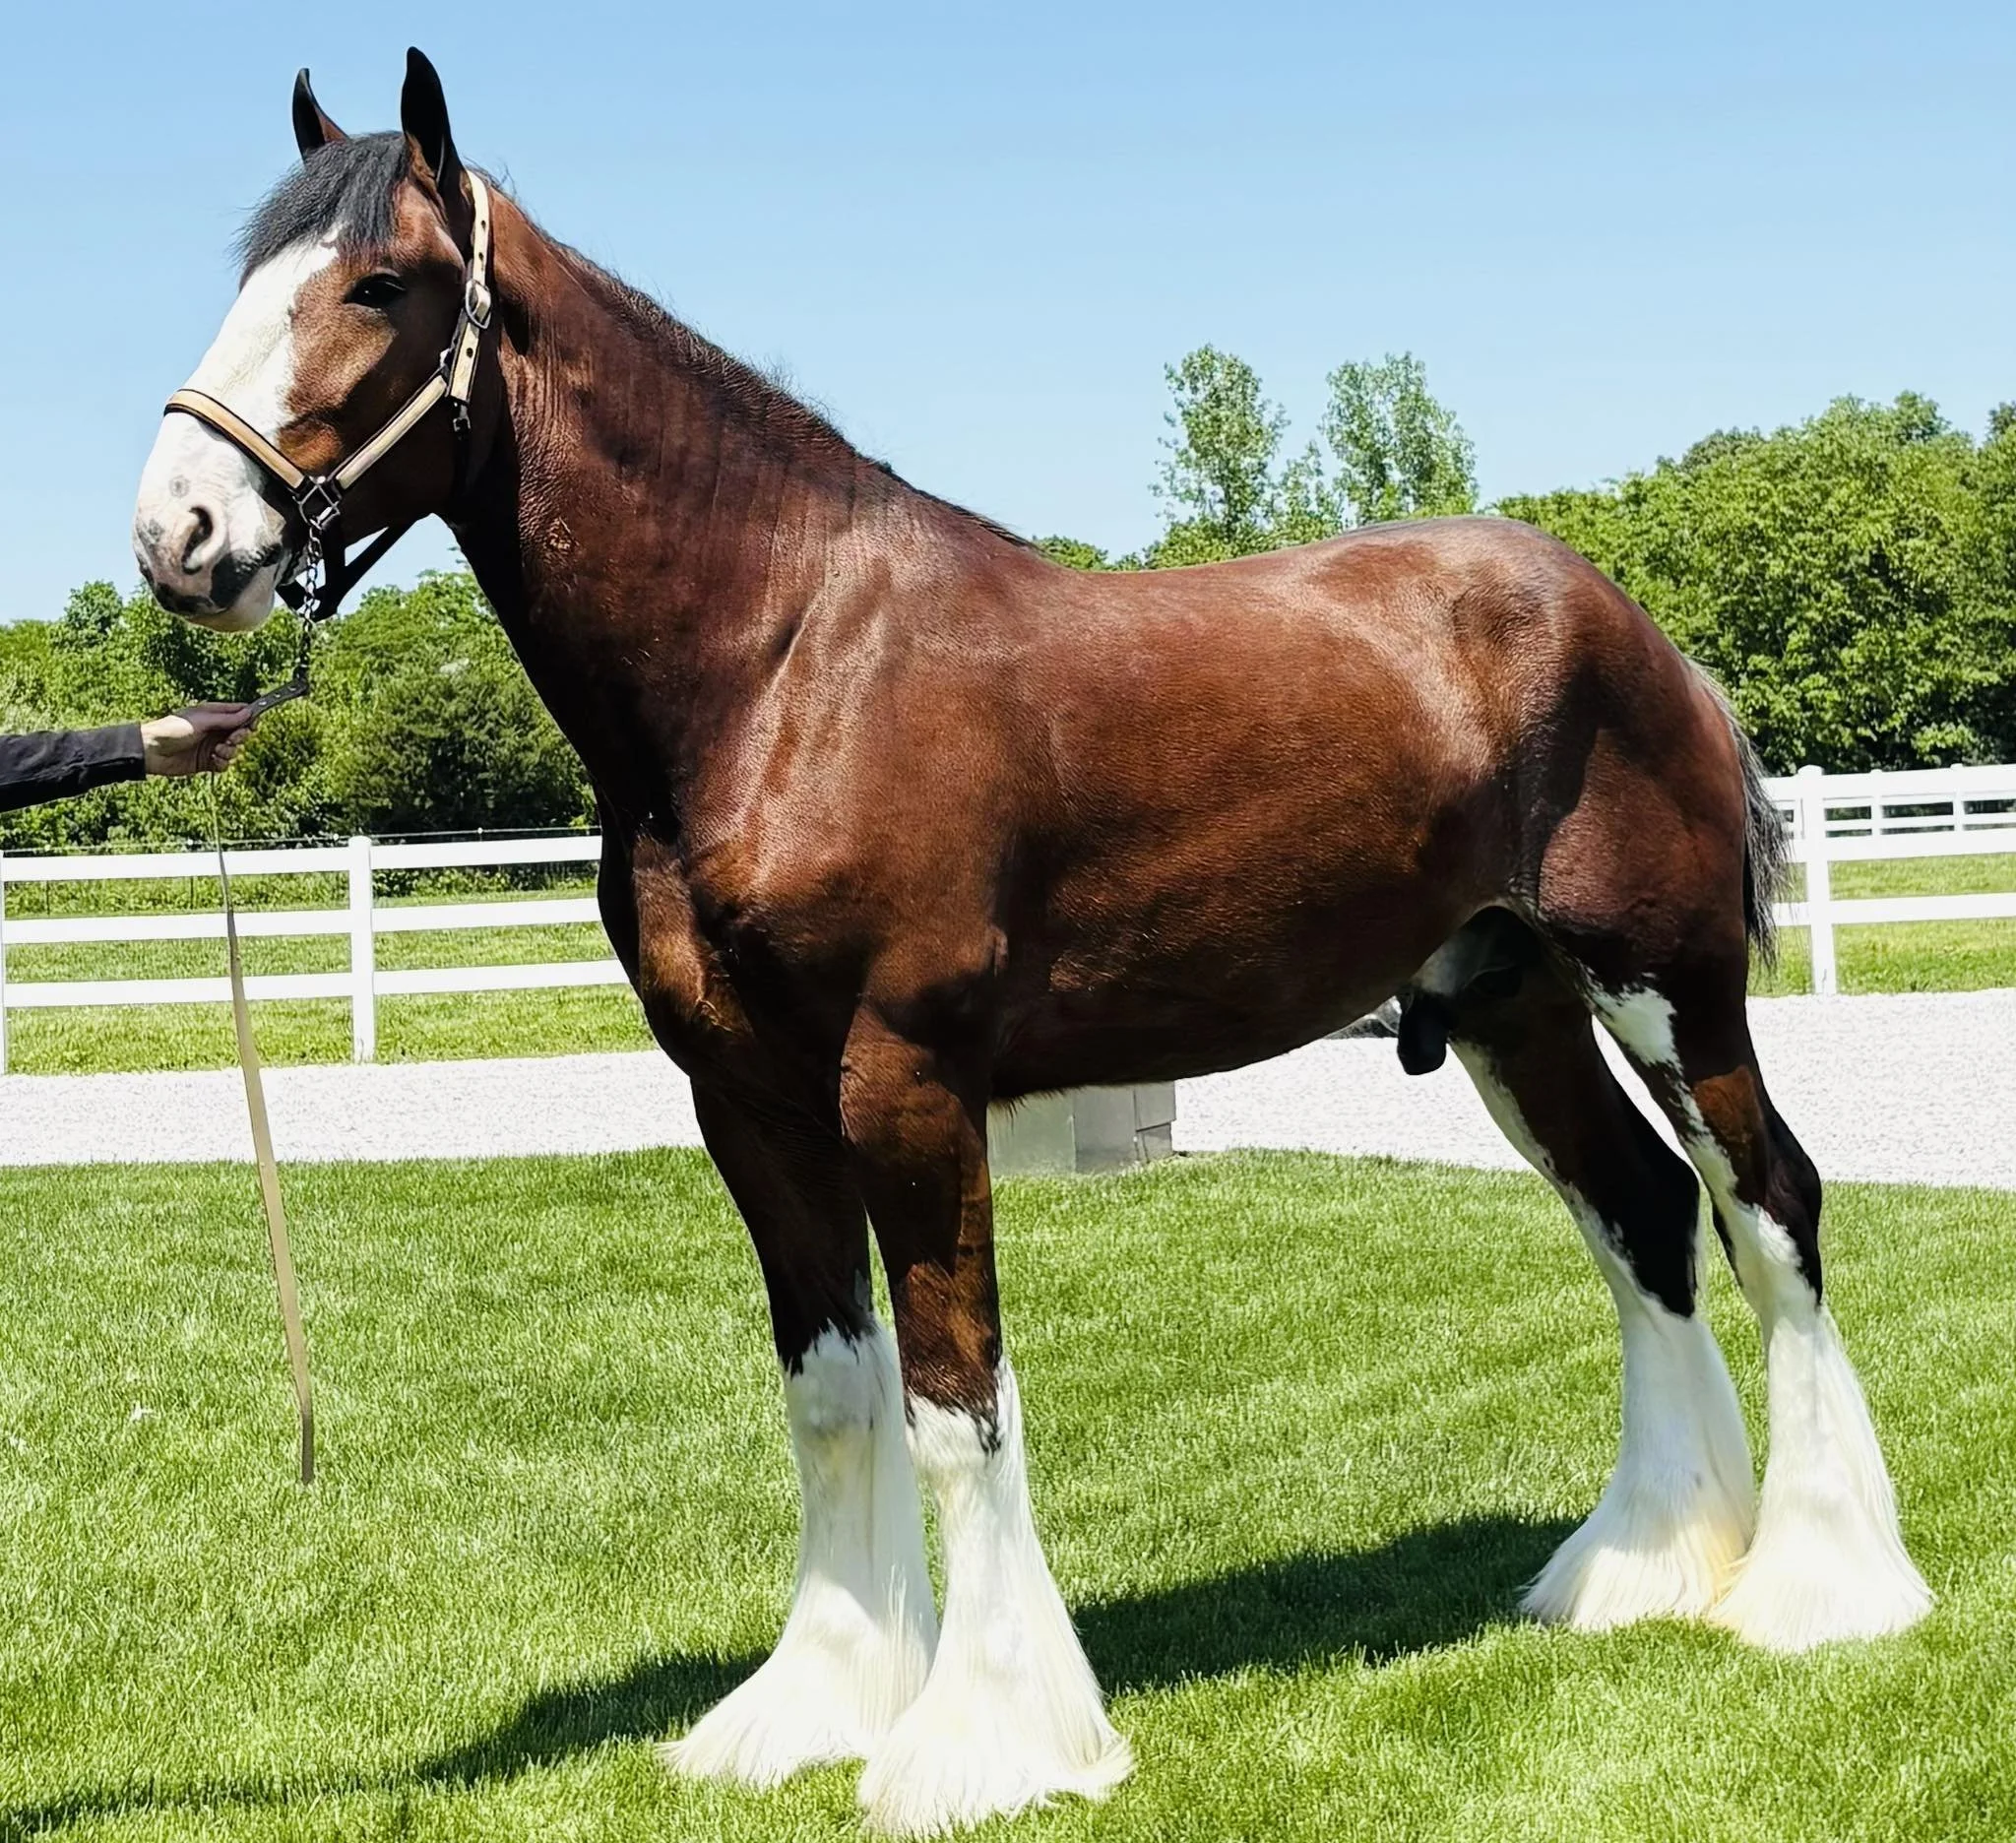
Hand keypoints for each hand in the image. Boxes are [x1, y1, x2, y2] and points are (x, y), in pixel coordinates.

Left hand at [139, 703, 256, 777]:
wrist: (152, 751)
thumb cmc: (173, 729)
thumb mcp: (201, 721)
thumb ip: (226, 718)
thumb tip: (249, 712)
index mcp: (213, 715)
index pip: (238, 713)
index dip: (249, 718)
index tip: (253, 724)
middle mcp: (214, 730)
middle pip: (240, 733)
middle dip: (240, 737)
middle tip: (232, 739)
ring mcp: (211, 746)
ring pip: (235, 750)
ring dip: (230, 751)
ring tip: (217, 751)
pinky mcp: (207, 762)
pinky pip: (225, 764)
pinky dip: (222, 763)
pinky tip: (213, 760)